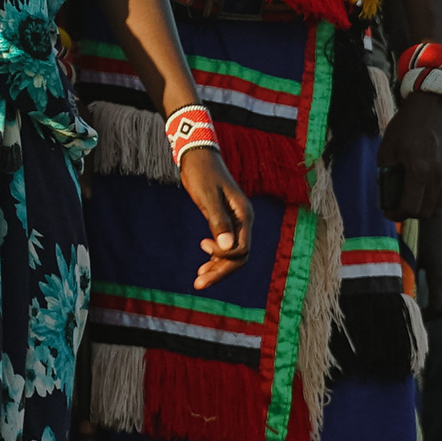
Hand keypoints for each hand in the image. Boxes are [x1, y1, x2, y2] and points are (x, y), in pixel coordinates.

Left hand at [180, 145, 253, 288]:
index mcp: (244, 215)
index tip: (202, 246)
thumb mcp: (207, 197)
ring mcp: (236, 222)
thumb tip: (228, 246)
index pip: (241, 249)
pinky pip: (226, 247)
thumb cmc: (201, 173)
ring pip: (232, 254)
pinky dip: (216, 258)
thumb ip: (218, 220)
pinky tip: (203, 265)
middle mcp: (244, 221)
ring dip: (217, 268)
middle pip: (238, 256)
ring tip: (199, 280)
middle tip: (197, 284)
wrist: (198, 156)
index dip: (223, 257)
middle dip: (220, 271)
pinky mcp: (225, 221)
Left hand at [381, 93, 441, 222]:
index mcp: (419, 170)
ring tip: (411, 202)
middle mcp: (438, 176)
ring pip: (439, 207)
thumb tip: (384, 190)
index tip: (387, 213)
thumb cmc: (406, 125)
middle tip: (397, 208)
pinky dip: (436, 201)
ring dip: (423, 210)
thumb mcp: (387, 147)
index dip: (397, 215)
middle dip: (409, 214)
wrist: (432, 108)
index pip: (411, 207)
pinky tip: (424, 195)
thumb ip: (384, 171)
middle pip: (426, 211)